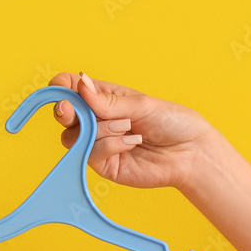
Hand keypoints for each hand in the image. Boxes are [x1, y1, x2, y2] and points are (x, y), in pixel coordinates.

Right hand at [49, 72, 221, 192]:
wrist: (190, 154)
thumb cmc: (172, 123)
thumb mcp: (140, 104)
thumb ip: (108, 101)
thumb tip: (80, 84)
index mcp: (105, 98)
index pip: (74, 89)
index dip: (62, 87)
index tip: (60, 86)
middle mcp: (98, 121)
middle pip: (65, 115)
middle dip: (66, 111)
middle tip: (69, 109)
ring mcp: (99, 144)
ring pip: (75, 137)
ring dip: (100, 130)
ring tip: (128, 128)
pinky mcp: (104, 166)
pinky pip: (91, 155)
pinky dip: (109, 146)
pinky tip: (131, 143)